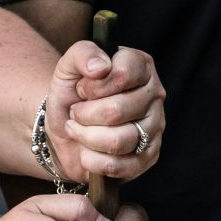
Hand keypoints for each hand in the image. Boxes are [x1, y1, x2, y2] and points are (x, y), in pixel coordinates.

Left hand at [46, 40, 164, 189]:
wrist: (65, 128)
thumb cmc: (72, 93)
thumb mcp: (68, 66)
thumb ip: (83, 54)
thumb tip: (101, 67)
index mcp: (141, 66)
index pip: (122, 75)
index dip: (93, 85)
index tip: (83, 87)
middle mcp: (155, 95)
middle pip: (117, 111)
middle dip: (85, 114)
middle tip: (76, 111)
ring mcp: (155, 128)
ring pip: (118, 140)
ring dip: (86, 137)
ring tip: (78, 130)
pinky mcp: (148, 157)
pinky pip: (120, 166)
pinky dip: (93, 161)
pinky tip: (86, 152)